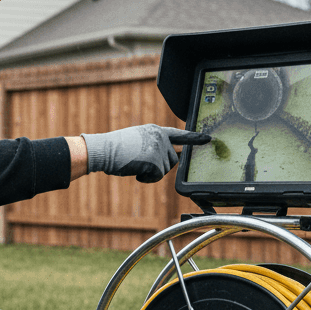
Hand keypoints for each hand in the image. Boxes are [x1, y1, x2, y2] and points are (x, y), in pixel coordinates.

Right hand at [81, 124, 210, 182]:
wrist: (102, 150)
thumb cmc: (115, 148)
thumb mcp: (138, 139)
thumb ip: (154, 144)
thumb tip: (167, 157)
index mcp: (156, 130)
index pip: (180, 134)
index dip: (195, 138)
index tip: (208, 138)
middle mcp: (160, 137)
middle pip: (173, 159)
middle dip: (160, 166)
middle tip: (142, 164)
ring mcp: (158, 148)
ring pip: (166, 169)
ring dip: (152, 173)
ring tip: (136, 166)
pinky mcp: (154, 160)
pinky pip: (158, 176)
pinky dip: (147, 179)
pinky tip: (136, 172)